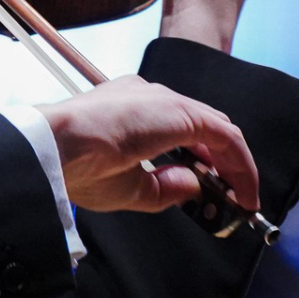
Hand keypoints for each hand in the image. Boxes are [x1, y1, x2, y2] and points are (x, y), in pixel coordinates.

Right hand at [36, 73, 257, 212]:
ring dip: (234, 167)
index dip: (203, 160)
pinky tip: (242, 192)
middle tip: (231, 198)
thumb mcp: (129, 188)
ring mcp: (167, 102)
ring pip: (218, 131)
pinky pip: (225, 138)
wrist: (56, 148)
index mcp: (132, 110)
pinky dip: (240, 166)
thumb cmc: (76, 168)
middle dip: (223, 164)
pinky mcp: (180, 112)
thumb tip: (195, 186)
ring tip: (241, 198)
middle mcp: (151, 98)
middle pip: (204, 127)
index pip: (180, 130)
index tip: (212, 189)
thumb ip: (165, 186)